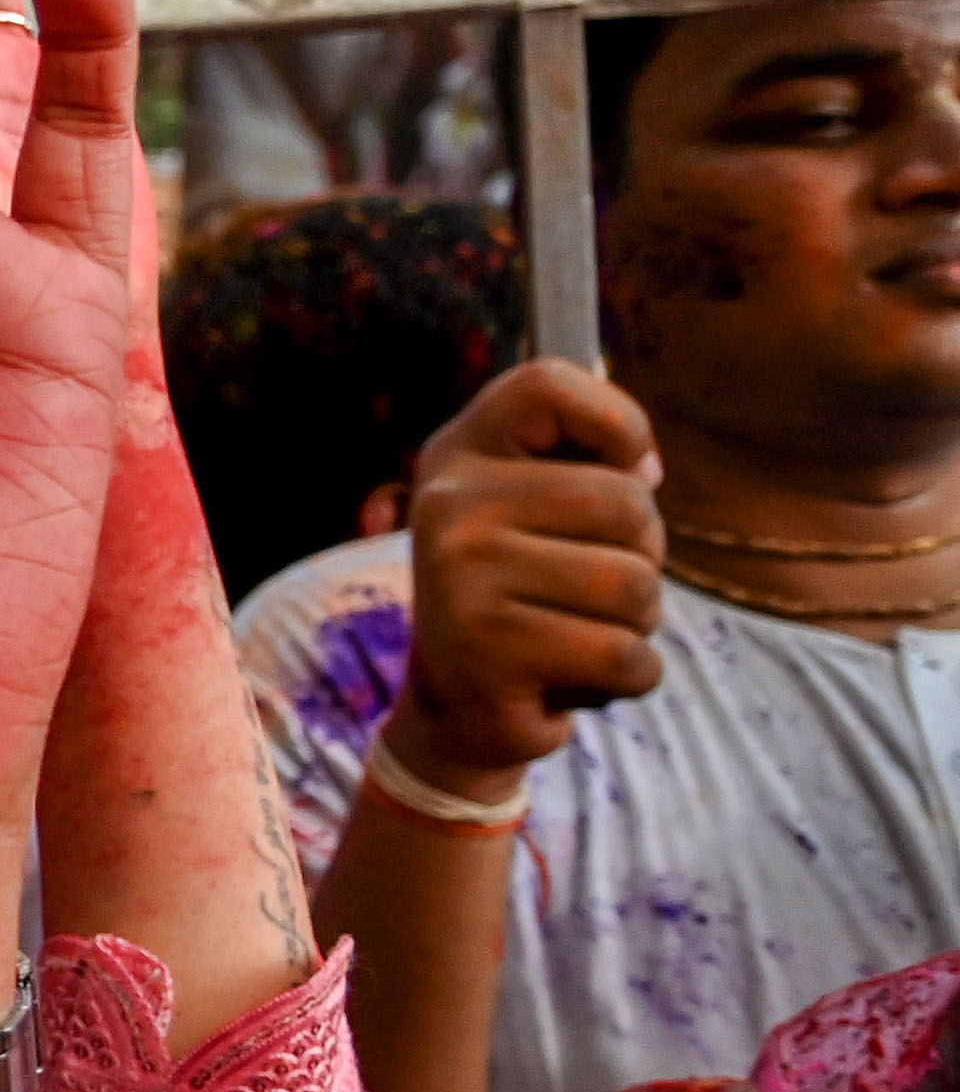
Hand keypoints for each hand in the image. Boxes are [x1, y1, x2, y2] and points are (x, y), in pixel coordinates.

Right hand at [391, 358, 661, 789]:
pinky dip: (629, 676)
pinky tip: (579, 676)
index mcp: (457, 457)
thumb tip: (644, 466)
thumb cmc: (522, 593)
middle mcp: (447, 507)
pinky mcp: (488, 653)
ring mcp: (460, 580)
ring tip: (582, 631)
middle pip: (627, 502)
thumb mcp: (534, 510)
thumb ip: (586, 467)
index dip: (616, 421)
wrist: (458, 706)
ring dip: (638, 622)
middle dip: (642, 554)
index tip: (622, 469)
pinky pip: (626, 656)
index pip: (547, 385)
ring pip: (635, 586)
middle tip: (589, 587)